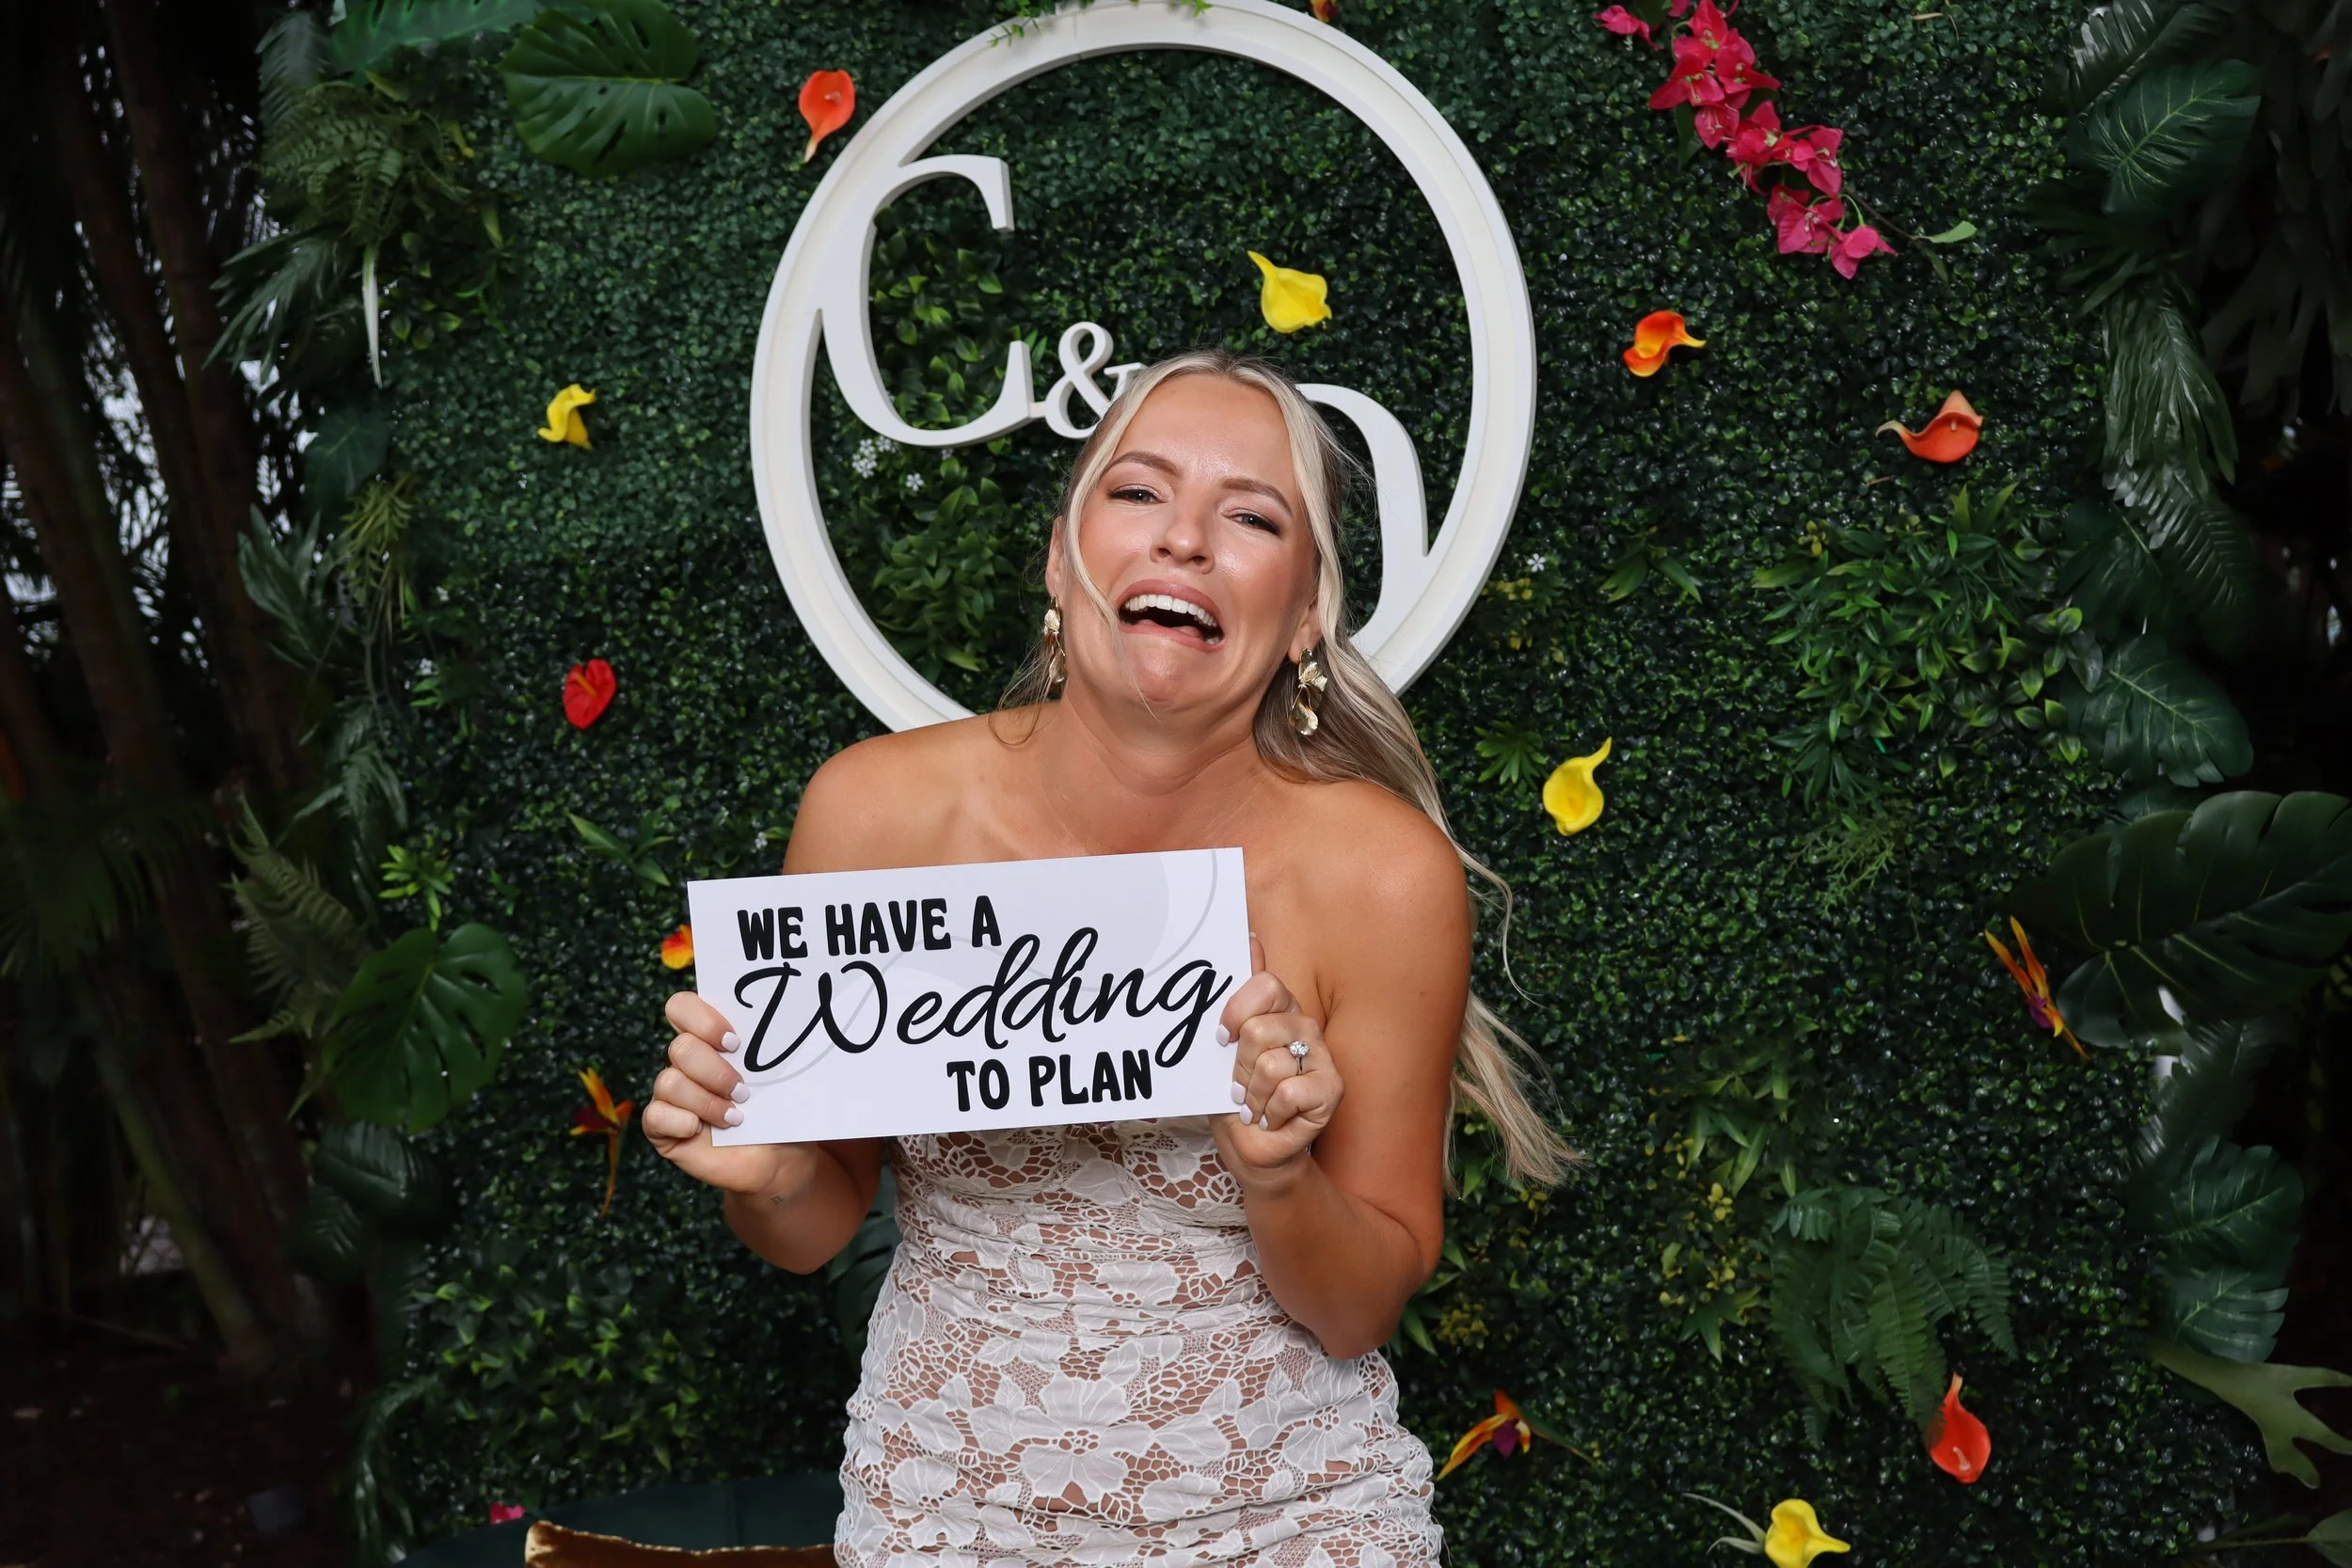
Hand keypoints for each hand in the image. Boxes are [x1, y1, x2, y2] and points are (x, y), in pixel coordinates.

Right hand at [643, 992, 807, 1197]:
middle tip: (743, 1091)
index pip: (683, 1007)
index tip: (735, 1041)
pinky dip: (680, 1122)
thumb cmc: (780, 1109)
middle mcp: (686, 1063)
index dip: (703, 1019)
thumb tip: (792, 1023)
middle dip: (715, 1071)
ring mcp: (672, 1095)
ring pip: (669, 1082)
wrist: (781, 1157)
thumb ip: (774, 1049)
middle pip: (680, 1047)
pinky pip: (655, 1116)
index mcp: (709, 1039)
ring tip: (735, 1117)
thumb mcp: (782, 1076)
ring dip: (706, 1101)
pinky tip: (699, 1131)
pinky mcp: (663, 1128)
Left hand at [1210, 934, 1342, 1182]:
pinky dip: (1271, 1114)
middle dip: (1239, 1067)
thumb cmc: (1237, 1099)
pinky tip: (1275, 1119)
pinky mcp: (1332, 1089)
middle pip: (1259, 1029)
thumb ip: (1236, 995)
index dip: (1235, 1012)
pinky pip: (1289, 1092)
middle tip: (1241, 1086)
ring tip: (1256, 1106)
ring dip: (1252, 1096)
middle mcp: (1304, 1027)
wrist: (1255, 1150)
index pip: (1264, 985)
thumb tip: (1249, 936)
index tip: (1223, 1039)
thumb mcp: (1224, 1047)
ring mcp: (1322, 1057)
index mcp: (1280, 1011)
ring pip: (1270, 1065)